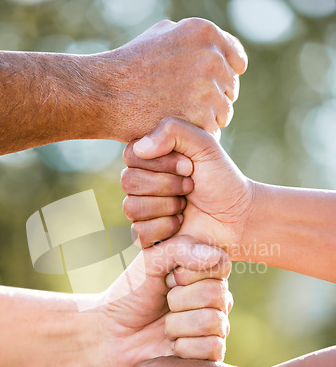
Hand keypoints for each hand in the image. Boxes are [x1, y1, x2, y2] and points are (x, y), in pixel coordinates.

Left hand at [99, 236, 231, 366]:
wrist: (111, 333)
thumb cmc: (131, 293)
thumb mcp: (148, 261)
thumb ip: (179, 249)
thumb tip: (213, 256)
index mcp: (205, 271)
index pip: (220, 264)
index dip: (188, 273)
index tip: (167, 278)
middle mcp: (216, 298)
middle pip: (216, 294)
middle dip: (178, 300)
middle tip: (164, 303)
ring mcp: (216, 326)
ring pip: (213, 321)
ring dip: (177, 325)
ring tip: (165, 327)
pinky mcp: (211, 354)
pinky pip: (213, 348)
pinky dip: (184, 346)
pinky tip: (172, 345)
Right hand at [107, 18, 246, 141]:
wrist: (104, 94)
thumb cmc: (126, 66)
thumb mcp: (159, 36)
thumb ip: (190, 39)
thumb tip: (210, 44)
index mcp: (205, 33)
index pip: (236, 60)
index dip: (223, 76)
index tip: (207, 88)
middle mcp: (211, 58)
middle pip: (229, 88)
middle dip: (213, 99)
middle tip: (188, 109)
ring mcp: (208, 89)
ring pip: (224, 112)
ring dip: (207, 119)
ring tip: (181, 122)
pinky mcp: (201, 119)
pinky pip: (212, 131)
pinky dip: (197, 135)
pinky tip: (179, 133)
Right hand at [122, 118, 254, 254]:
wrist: (236, 216)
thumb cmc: (220, 179)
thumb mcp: (204, 145)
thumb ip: (173, 130)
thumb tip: (140, 148)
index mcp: (150, 158)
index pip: (132, 155)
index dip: (161, 162)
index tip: (189, 166)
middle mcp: (141, 183)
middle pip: (129, 182)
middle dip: (167, 185)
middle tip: (191, 187)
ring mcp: (142, 210)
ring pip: (132, 207)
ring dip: (166, 206)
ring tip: (185, 206)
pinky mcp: (146, 235)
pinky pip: (140, 232)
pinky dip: (166, 227)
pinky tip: (180, 223)